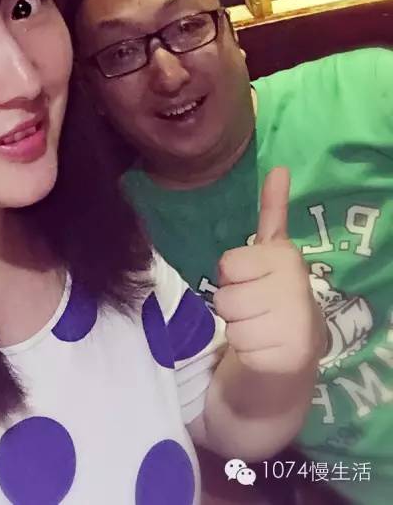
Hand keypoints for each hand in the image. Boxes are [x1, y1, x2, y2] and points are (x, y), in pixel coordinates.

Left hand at [213, 167, 325, 374]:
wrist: (297, 345)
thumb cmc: (274, 290)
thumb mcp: (271, 250)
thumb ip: (272, 211)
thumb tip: (279, 167)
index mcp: (285, 256)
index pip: (227, 264)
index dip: (232, 274)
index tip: (252, 277)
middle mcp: (294, 287)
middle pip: (224, 295)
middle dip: (232, 303)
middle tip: (255, 306)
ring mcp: (293, 323)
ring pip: (230, 322)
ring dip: (238, 327)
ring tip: (260, 324)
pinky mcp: (288, 356)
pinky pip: (240, 348)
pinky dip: (247, 350)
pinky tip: (266, 345)